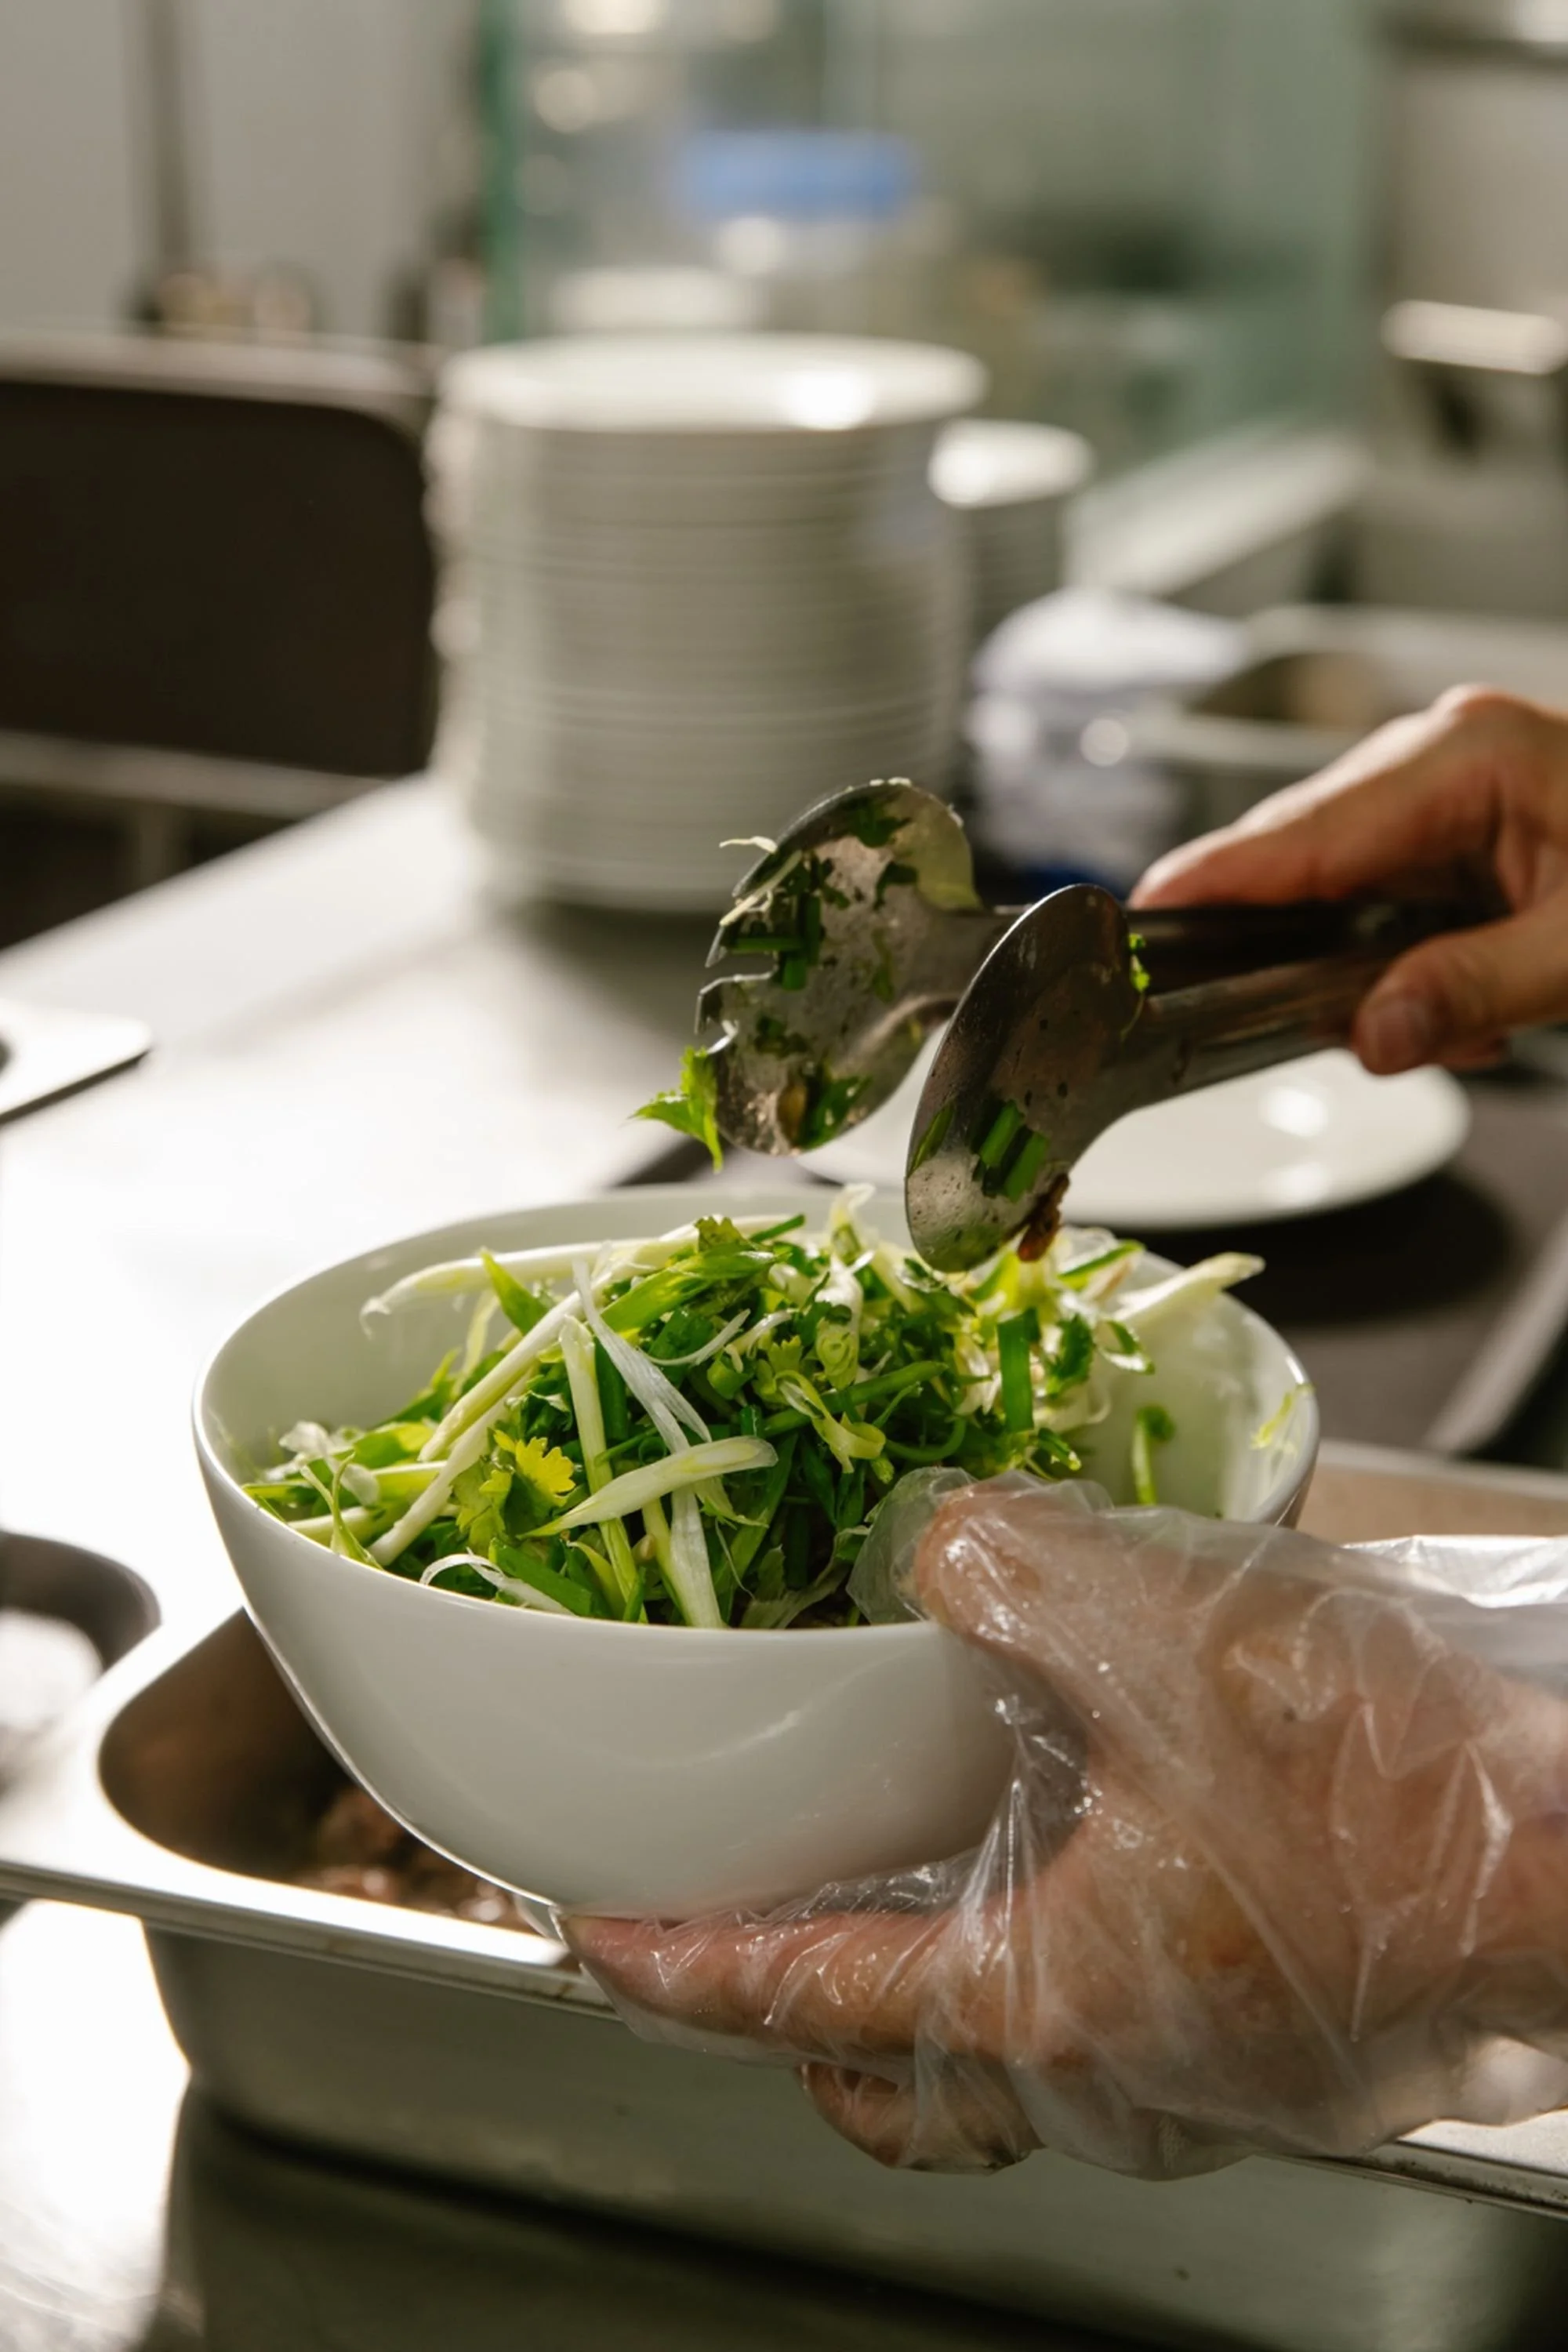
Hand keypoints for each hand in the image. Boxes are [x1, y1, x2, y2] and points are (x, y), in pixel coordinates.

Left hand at [572, 1483, 1567, 2177]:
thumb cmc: (1403, 1788)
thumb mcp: (1164, 1625)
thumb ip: (1006, 1569)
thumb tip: (932, 1548)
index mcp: (1044, 2000)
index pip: (798, 1997)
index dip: (674, 1965)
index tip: (588, 1937)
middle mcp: (1111, 2074)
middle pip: (891, 2077)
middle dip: (795, 2009)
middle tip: (746, 1916)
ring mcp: (1201, 2075)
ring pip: (1003, 2059)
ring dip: (925, 1967)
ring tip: (896, 1854)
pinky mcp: (1278, 2039)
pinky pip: (1109, 2013)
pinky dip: (1043, 1936)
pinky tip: (1070, 1822)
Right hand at [1132, 686, 1567, 1074]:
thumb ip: (1476, 987)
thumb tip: (1373, 1035)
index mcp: (1467, 755)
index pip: (1302, 830)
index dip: (1212, 882)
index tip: (1140, 920)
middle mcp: (1444, 757)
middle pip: (1306, 860)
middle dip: (1308, 959)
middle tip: (1336, 1031)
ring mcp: (1449, 790)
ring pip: (1343, 893)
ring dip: (1375, 975)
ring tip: (1463, 1028)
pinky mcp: (1460, 829)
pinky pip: (1388, 903)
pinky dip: (1408, 966)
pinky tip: (1473, 1007)